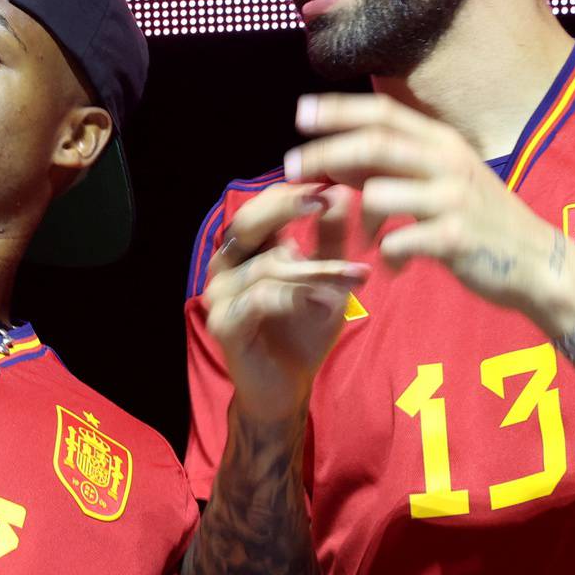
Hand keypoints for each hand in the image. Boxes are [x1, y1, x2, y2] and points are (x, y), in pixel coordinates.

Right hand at [203, 183, 370, 423]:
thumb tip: (341, 193)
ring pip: (266, 266)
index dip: (291, 193)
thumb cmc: (302, 331)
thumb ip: (329, 240)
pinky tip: (326, 303)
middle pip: (247, 224)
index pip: (259, 207)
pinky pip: (260, 300)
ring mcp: (219, 296)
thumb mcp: (325, 280)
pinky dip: (296, 298)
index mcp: (245, 252)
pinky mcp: (224, 325)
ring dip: (315, 269)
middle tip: (325, 200)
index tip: (332, 185)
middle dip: (287, 208)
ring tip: (354, 274)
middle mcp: (224, 268)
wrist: (285, 389)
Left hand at [285, 93, 574, 328]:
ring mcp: (453, 198)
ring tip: (364, 239)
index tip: (300, 112)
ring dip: (358, 219)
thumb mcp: (444, 179)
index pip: (383, 111)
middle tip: (290, 167)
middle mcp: (448, 162)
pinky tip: (393, 267)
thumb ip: (397, 165)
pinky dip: (386, 256)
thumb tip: (340, 157)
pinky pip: (398, 242)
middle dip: (325, 153)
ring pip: (378, 194)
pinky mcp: (455, 237)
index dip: (338, 109)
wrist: (539, 263)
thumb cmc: (482, 220)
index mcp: (442, 142)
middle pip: (372, 144)